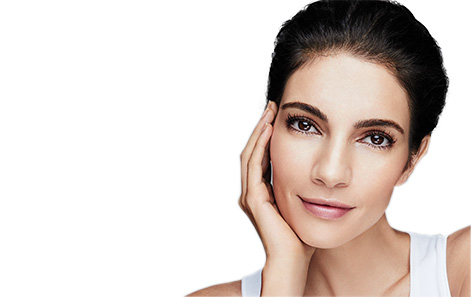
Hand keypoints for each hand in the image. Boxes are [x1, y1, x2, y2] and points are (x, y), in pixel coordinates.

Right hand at [239, 101, 314, 262]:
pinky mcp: (254, 199)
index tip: (279, 116)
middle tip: (272, 106)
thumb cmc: (302, 237)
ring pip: (250, 154)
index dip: (268, 135)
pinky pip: (254, 165)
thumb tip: (319, 172)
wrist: (294, 261)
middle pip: (252, 150)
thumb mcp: (304, 205)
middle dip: (261, 127)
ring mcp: (250, 194)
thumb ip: (303, 188)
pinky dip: (259, 146)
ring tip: (269, 112)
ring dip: (258, 131)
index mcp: (262, 192)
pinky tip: (269, 130)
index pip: (262, 156)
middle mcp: (252, 191)